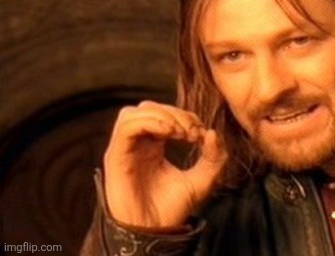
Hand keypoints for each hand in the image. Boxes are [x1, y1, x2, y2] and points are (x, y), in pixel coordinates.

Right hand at [103, 101, 227, 227]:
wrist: (154, 232)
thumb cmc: (173, 208)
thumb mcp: (203, 180)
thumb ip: (214, 157)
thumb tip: (213, 133)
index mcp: (154, 145)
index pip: (165, 114)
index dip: (186, 116)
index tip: (201, 135)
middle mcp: (137, 144)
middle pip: (150, 108)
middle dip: (175, 113)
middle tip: (191, 132)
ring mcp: (125, 148)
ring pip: (134, 112)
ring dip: (161, 115)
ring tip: (179, 132)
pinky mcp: (115, 156)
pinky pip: (126, 127)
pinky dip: (148, 122)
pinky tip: (168, 133)